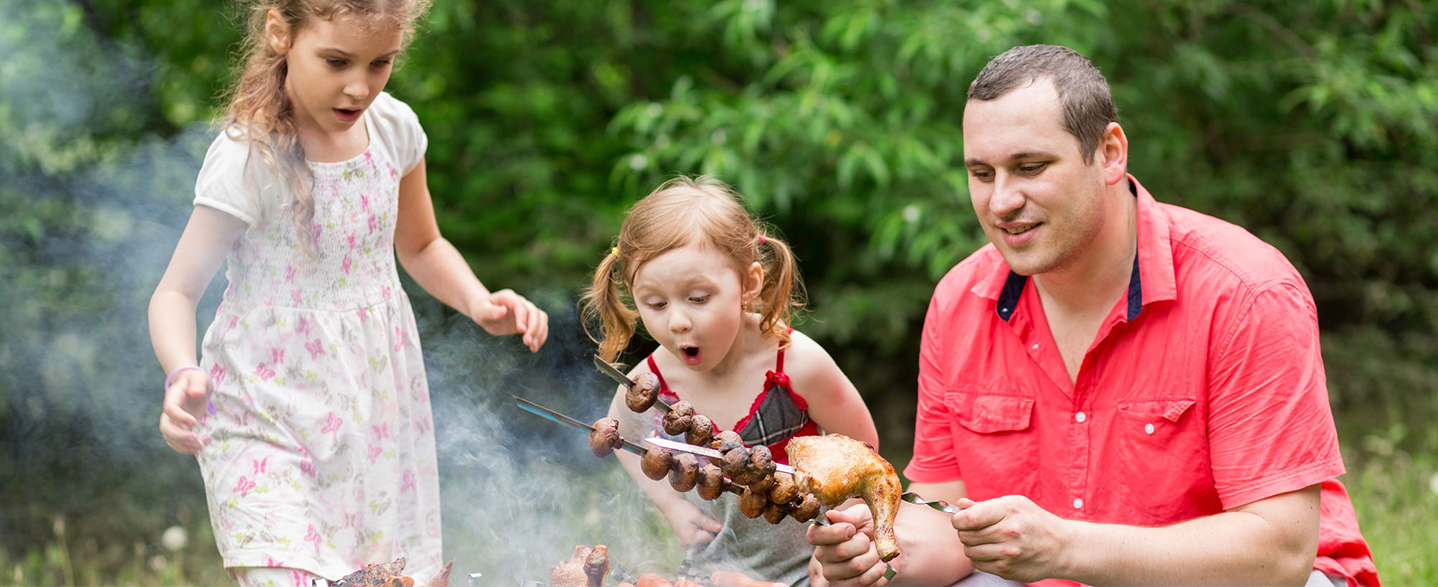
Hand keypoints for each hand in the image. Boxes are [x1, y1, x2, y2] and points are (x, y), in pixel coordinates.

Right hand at [159, 369, 209, 454]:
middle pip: (165, 427)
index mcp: (172, 397)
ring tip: (200, 447)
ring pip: (169, 437)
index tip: (194, 422)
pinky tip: (196, 450)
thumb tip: (195, 393)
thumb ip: (198, 385)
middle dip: (179, 436)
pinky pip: (175, 441)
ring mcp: (172, 421)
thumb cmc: (196, 381)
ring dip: (183, 445)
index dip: (179, 417)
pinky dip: (184, 448)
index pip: (170, 409)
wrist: (192, 385)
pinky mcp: (178, 428)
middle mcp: (169, 411)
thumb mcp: (199, 379)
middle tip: (196, 439)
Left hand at [469, 289, 548, 351]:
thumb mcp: (481, 311)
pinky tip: (534, 348)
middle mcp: (520, 301)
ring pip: (541, 317)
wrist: (486, 312)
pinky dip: (541, 336)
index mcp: (508, 297)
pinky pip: (541, 325)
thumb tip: (503, 311)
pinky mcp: (530, 319)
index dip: (522, 317)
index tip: (521, 331)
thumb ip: (490, 311)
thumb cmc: (481, 310)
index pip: (520, 305)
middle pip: (534, 312)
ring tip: (533, 347)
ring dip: (540, 332)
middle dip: (533, 327)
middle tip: (527, 343)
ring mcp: (527, 309)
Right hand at [662, 501, 723, 547]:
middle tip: (706, 522)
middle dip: (711, 534)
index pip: (711, 540)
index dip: (715, 531)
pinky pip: (701, 543)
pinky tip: (700, 528)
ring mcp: (688, 546)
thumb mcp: (697, 515)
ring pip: (706, 543)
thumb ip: (709, 523)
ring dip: (708, 535)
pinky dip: (704, 536)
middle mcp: (689, 546)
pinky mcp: (689, 544)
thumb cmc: (683, 511)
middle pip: (708, 543)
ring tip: (702, 525)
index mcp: (691, 540)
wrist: (671, 508)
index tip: (713, 523)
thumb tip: (721, 528)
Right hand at [806, 504, 889, 586]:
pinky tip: (879, 564)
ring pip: (856, 566)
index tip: (851, 529)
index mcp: (822, 535)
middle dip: (863, 543)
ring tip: (876, 552)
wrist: (889, 547)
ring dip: (873, 556)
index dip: (834, 532)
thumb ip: (848, 516)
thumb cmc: (871, 527)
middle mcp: (823, 556)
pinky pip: (864, 580)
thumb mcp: (862, 515)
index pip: (814, 535)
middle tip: (868, 541)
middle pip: (840, 551)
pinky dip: (877, 570)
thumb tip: (831, 515)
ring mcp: (833, 574)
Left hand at [952, 495, 1068, 582]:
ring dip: (972, 546)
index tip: (960, 519)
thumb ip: (984, 506)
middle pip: (966, 536)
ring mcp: (1008, 554)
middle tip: (975, 530)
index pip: (968, 519)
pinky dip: (980, 558)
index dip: (957, 519)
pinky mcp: (1008, 570)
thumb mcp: (1014, 504)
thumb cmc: (1033, 521)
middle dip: (965, 532)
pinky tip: (992, 551)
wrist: (1060, 547)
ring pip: (969, 551)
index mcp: (1009, 511)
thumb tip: (959, 505)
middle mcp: (1009, 533)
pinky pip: (978, 564)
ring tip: (985, 540)